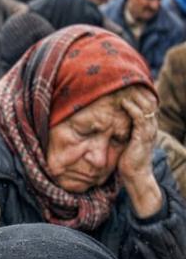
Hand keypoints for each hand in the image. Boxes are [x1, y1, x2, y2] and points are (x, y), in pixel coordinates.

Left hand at [118, 90, 162, 217]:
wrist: (135, 175)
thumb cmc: (127, 160)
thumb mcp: (124, 141)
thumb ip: (121, 130)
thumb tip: (107, 122)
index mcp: (146, 126)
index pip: (145, 104)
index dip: (136, 94)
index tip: (123, 86)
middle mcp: (150, 126)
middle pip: (147, 102)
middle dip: (136, 92)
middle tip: (123, 82)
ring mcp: (148, 131)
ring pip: (145, 107)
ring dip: (134, 97)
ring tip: (123, 88)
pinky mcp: (143, 136)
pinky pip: (140, 118)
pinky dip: (133, 109)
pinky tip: (124, 103)